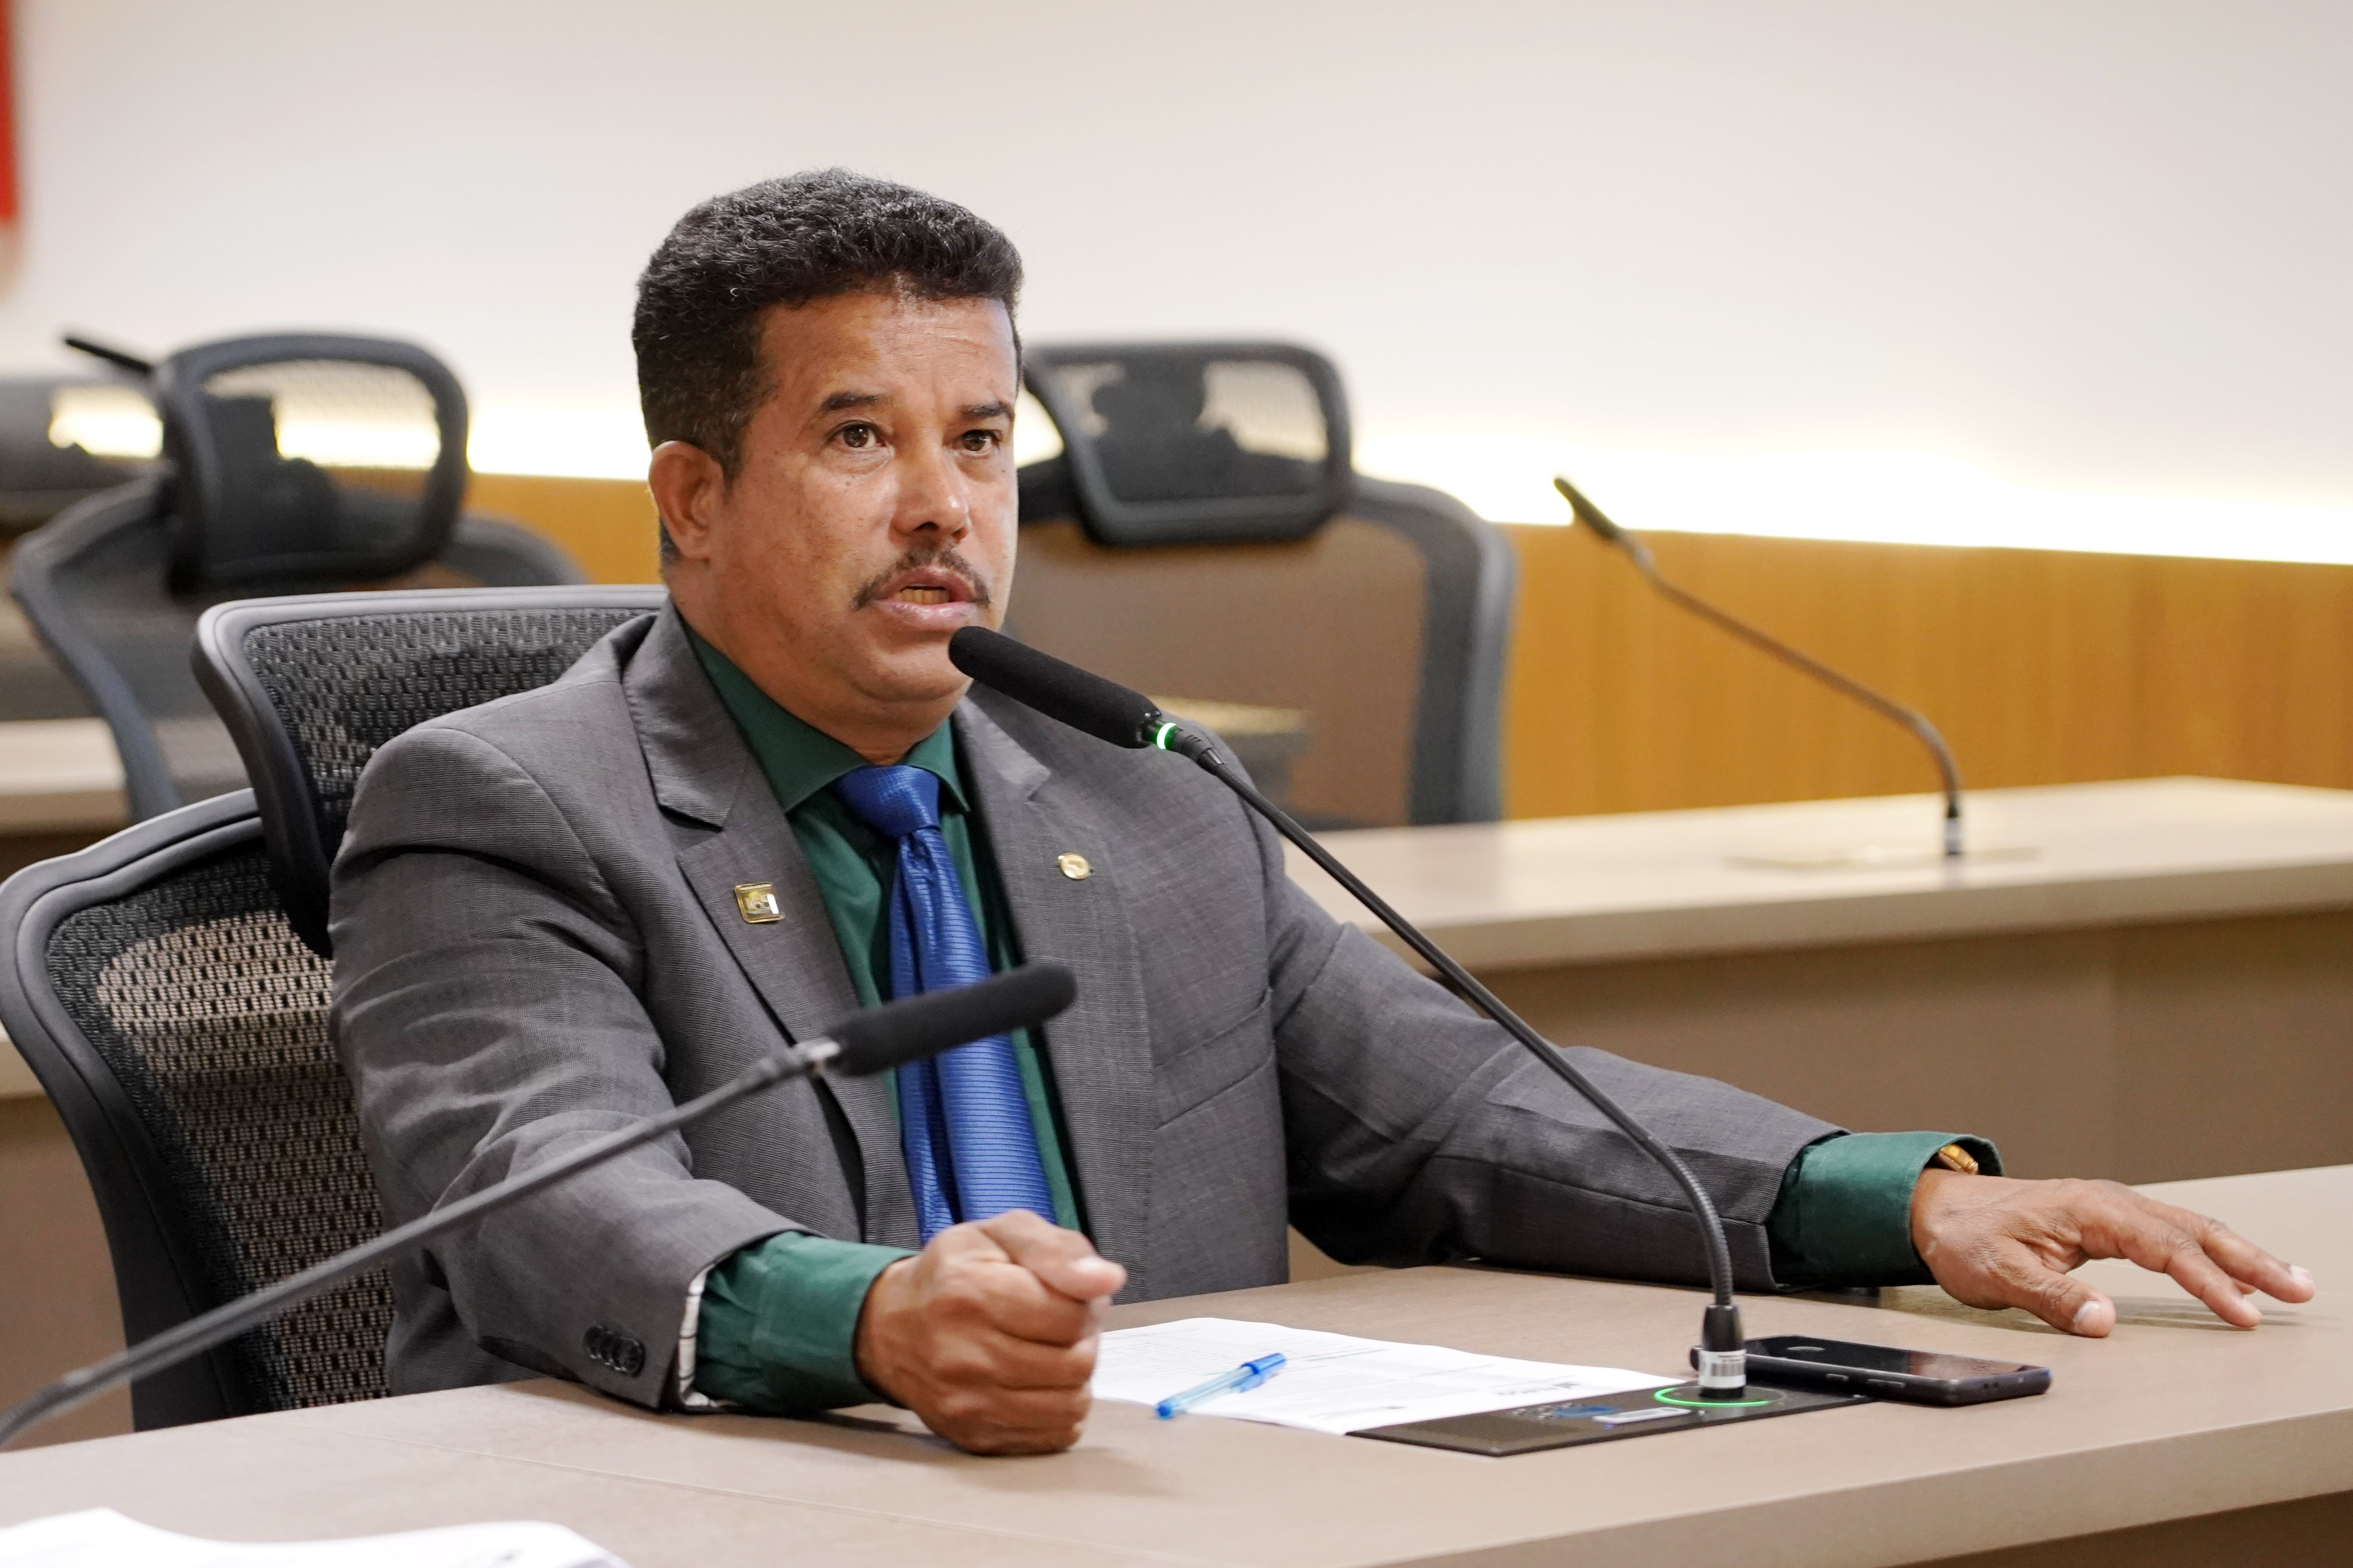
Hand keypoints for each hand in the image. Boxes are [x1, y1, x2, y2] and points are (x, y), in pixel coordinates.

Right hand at [852, 1210, 1126, 1453]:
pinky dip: (1059, 1409)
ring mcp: (966, 1403)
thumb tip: (1108, 1280)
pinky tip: (1038, 1382)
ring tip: (1052, 1351)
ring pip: (1070, 1404)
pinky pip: (1052, 1436)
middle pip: (1075, 1363)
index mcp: (970, 1293)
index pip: (1070, 1316)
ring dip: (1075, 1376)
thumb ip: (1058, 1250)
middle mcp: (962, 1355)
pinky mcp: (974, 1436)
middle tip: (1062, 1323)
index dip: (1085, 1302)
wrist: (891, 1327)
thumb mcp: (1003, 1234)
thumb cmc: (954, 1273)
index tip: (1068, 1293)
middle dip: (1083, 1339)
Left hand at [1911, 1170, 2315, 1334]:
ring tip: (2289, 1281)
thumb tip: (2105, 1321)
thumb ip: (2053, 1297)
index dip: (2208, 1282)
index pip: (2165, 1248)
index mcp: (2091, 1210)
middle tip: (2298, 1288)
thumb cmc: (1967, 1238)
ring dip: (2240, 1255)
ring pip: (2190, 1229)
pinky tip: (2236, 1276)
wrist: (1939, 1210)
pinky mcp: (2110, 1223)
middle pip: (2194, 1230)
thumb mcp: (2000, 1273)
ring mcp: (2113, 1210)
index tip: (2243, 1313)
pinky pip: (2172, 1236)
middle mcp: (2110, 1203)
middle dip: (2250, 1260)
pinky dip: (2211, 1254)